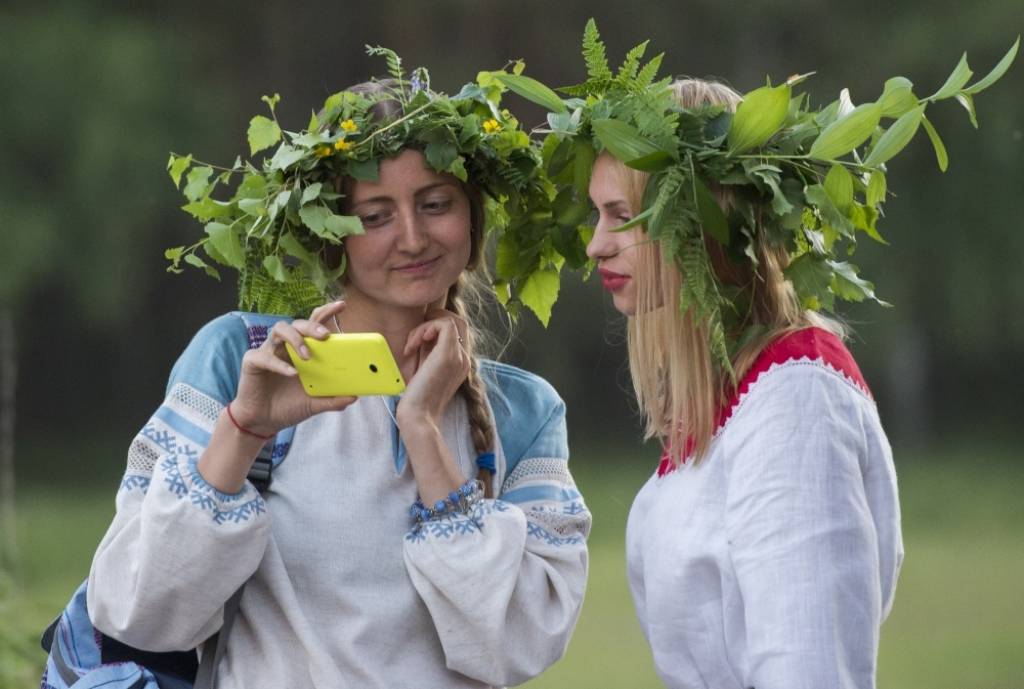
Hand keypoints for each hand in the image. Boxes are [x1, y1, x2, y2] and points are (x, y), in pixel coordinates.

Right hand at [230, 300, 356, 434]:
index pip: (315, 323)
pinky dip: (279, 364)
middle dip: (313, 326)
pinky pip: (264, 356)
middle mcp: (286, 345)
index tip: (342, 305)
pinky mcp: (253, 362)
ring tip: (307, 356)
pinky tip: (291, 374)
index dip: (327, 312)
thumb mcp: (315, 404)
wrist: (263, 422)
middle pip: (299, 323)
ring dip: (296, 339)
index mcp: (303, 349)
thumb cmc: (289, 406)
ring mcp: (268, 351)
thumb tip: (354, 396)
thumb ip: (333, 399)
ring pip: (280, 329)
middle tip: (325, 336)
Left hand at [396, 308, 469, 430]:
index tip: (416, 343)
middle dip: (433, 322)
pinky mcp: (449, 355)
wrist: (419, 417)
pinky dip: (427, 327)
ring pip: (450, 321)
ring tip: (412, 344)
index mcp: (460, 363)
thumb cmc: (416, 399)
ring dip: (427, 325)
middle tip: (415, 338)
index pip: (458, 332)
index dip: (436, 329)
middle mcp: (464, 359)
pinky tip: (415, 344)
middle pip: (459, 322)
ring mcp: (460, 357)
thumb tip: (423, 333)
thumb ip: (429, 351)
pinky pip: (445, 324)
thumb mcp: (425, 369)